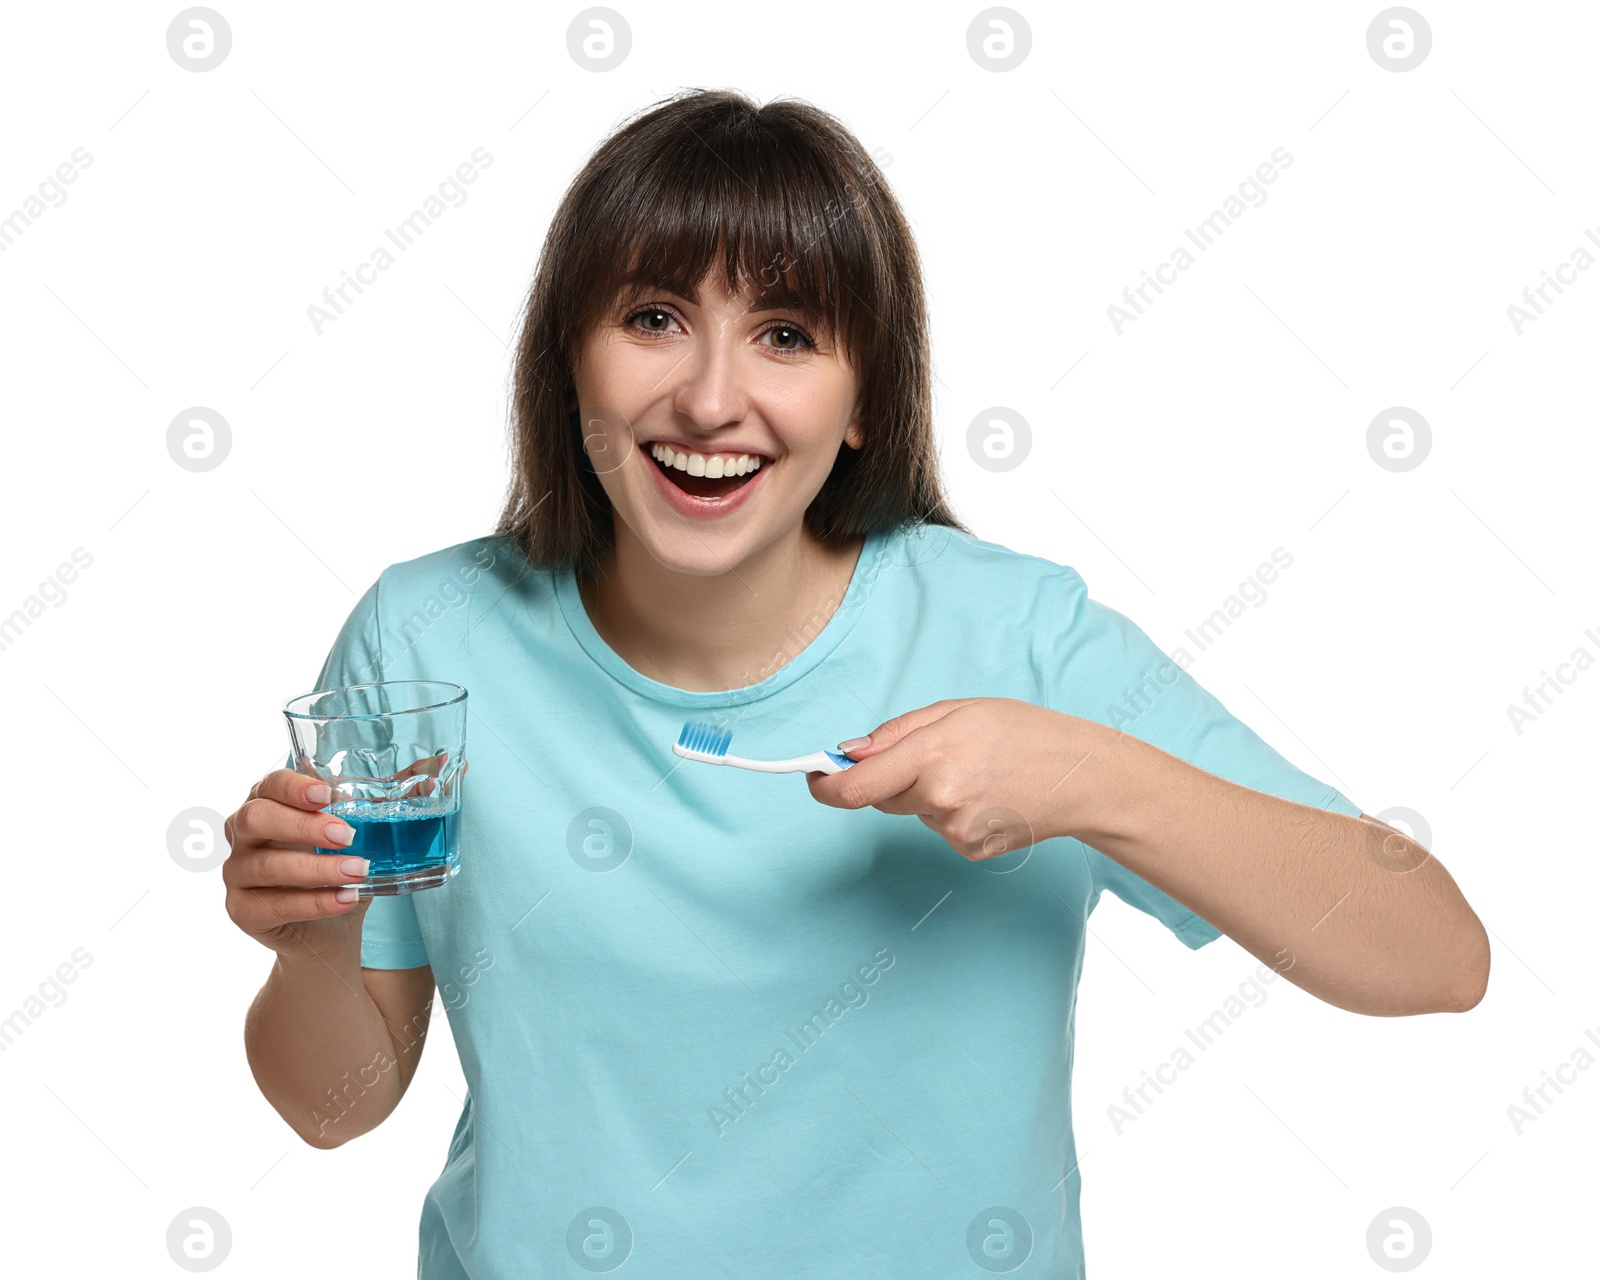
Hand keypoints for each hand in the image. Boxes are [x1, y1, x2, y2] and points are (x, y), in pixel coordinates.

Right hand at [222, 768, 372, 967]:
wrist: (331, 928)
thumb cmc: (340, 867)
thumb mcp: (365, 832)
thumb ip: (388, 800)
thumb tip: (436, 772)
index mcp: (268, 802)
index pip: (269, 784)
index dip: (294, 787)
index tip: (327, 794)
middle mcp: (243, 834)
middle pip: (256, 818)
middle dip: (303, 825)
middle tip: (347, 835)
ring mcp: (237, 873)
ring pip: (266, 866)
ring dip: (317, 869)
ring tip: (359, 871)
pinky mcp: (243, 911)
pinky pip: (273, 905)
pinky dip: (314, 903)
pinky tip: (346, 898)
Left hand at [805, 698, 1101, 860]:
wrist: (1082, 778)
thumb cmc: (1024, 733)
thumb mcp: (958, 710)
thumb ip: (897, 732)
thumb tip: (849, 753)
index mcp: (932, 754)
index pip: (856, 787)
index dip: (825, 785)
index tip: (813, 777)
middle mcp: (939, 797)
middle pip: (880, 797)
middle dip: (888, 777)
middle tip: (930, 755)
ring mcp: (954, 829)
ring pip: (912, 811)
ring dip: (925, 792)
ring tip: (974, 772)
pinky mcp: (969, 850)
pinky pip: (938, 828)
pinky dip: (950, 811)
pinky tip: (985, 796)